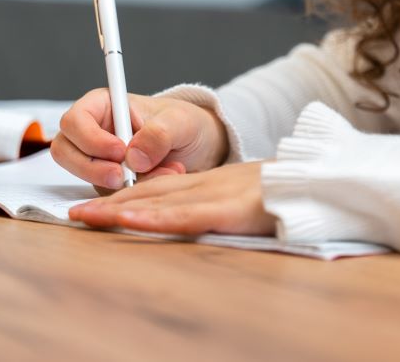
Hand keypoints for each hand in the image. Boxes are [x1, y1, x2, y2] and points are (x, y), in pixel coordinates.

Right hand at [51, 89, 228, 191]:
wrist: (198, 146)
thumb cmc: (183, 123)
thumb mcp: (181, 121)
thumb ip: (159, 133)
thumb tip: (134, 157)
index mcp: (103, 106)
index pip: (74, 120)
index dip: (90, 138)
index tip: (119, 151)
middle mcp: (94, 132)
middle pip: (66, 152)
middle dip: (91, 168)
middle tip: (122, 177)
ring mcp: (97, 159)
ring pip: (84, 176)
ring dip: (117, 184)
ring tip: (162, 172)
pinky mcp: (107, 182)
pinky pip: (106, 193)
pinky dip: (132, 193)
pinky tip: (163, 178)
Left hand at [68, 161, 275, 236]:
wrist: (323, 180)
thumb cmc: (292, 192)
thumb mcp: (252, 196)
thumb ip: (226, 203)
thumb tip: (205, 213)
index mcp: (213, 182)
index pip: (161, 188)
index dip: (127, 196)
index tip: (96, 207)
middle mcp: (208, 185)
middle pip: (152, 192)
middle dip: (112, 203)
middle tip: (76, 215)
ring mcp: (217, 195)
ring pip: (160, 201)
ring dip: (120, 210)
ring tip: (86, 218)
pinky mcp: (229, 210)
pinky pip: (184, 215)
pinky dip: (154, 216)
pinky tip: (130, 219)